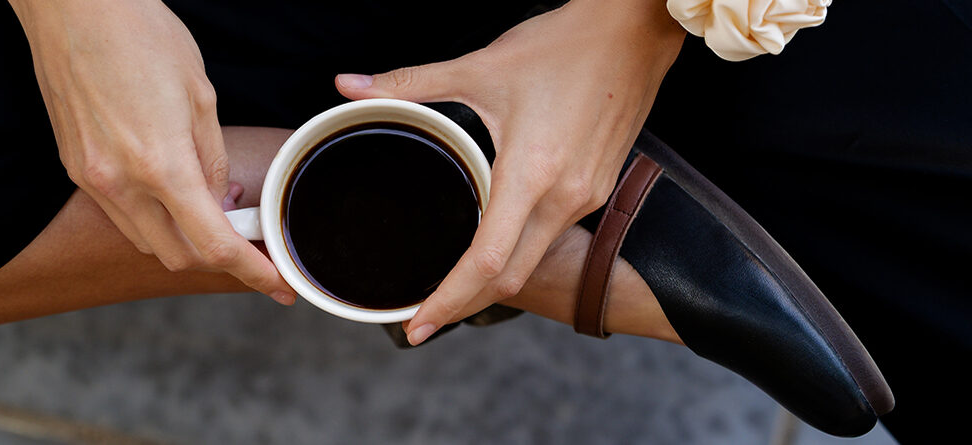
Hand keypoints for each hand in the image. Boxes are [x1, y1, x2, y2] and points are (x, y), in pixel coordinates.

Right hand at [9, 0, 294, 302]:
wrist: (73, 8)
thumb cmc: (141, 36)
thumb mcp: (200, 96)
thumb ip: (211, 159)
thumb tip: (218, 200)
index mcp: (161, 165)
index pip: (214, 243)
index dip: (251, 272)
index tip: (278, 285)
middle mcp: (119, 183)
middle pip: (178, 256)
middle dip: (218, 260)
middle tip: (249, 243)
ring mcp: (91, 179)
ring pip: (145, 241)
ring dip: (182, 240)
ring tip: (210, 209)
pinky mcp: (74, 167)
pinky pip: (119, 215)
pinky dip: (151, 219)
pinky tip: (170, 193)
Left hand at [335, 0, 684, 343]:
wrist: (634, 32)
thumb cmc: (561, 46)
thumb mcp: (480, 66)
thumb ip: (409, 83)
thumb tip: (348, 86)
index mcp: (531, 173)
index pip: (485, 262)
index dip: (448, 301)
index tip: (417, 324)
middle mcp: (564, 196)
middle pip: (509, 278)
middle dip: (463, 305)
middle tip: (423, 318)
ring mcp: (586, 196)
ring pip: (532, 260)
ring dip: (492, 281)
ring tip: (451, 286)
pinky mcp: (598, 188)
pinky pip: (552, 236)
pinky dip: (518, 252)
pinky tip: (494, 245)